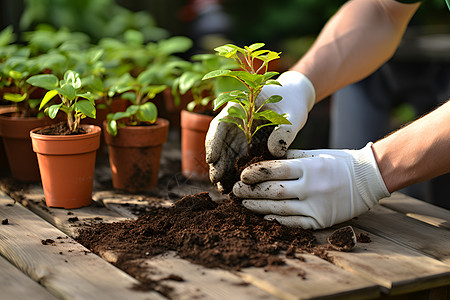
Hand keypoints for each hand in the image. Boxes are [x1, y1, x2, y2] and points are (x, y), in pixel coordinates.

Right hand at [205, 71, 314, 190]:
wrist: (294, 99)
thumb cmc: (292, 101)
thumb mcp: (292, 114)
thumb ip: (284, 131)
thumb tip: (275, 152)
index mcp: (239, 106)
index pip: (220, 124)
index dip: (213, 142)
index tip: (212, 159)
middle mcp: (234, 121)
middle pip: (219, 142)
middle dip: (216, 162)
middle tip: (217, 180)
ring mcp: (239, 134)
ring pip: (225, 153)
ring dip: (223, 170)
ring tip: (223, 188)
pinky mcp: (246, 145)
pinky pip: (237, 159)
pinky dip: (234, 171)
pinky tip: (235, 185)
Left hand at [233, 143, 389, 228]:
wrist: (368, 178)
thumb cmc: (338, 162)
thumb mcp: (315, 153)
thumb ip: (290, 157)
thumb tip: (263, 159)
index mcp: (309, 166)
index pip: (275, 169)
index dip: (255, 173)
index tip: (241, 175)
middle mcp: (312, 186)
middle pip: (273, 190)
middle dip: (250, 191)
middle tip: (234, 191)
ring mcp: (316, 205)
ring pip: (279, 208)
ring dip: (258, 207)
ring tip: (243, 204)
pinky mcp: (321, 220)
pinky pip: (293, 222)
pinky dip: (276, 220)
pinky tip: (263, 217)